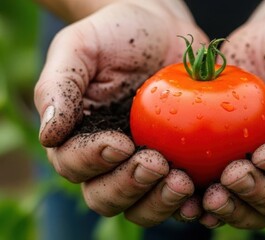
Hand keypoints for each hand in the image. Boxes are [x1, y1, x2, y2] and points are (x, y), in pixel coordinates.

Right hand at [34, 1, 207, 225]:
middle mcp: (109, 161)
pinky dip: (189, 204)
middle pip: (106, 197)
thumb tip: (49, 136)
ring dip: (159, 202)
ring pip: (142, 206)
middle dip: (130, 186)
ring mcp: (145, 166)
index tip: (120, 143)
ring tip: (182, 182)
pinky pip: (180, 198)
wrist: (164, 32)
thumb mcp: (81, 47)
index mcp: (79, 137)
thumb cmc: (118, 35)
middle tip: (157, 164)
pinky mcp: (178, 165)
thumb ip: (59, 86)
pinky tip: (203, 197)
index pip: (74, 165)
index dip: (93, 161)